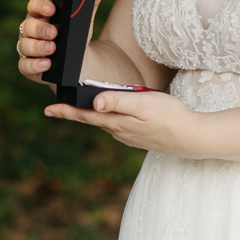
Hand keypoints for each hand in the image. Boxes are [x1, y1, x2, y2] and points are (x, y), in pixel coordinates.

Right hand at [17, 0, 105, 83]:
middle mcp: (29, 31)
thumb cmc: (75, 37)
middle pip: (27, 26)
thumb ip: (89, 2)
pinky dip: (34, 65)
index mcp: (40, 15)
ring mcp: (27, 49)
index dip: (40, 6)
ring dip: (37, 47)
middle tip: (54, 33)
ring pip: (24, 46)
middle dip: (39, 29)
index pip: (34, 5)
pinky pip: (25, 66)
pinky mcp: (28, 67)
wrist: (77, 63)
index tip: (52, 9)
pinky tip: (47, 64)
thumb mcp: (83, 20)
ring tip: (52, 49)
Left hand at [45, 88, 205, 156]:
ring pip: (108, 121)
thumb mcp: (142, 104)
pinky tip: (121, 109)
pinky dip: (115, 115)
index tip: (47, 109)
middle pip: (94, 118)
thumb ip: (117, 101)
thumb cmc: (169, 116)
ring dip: (99, 112)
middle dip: (79, 110)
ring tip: (89, 101)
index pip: (84, 115)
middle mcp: (118, 132)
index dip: (65, 111)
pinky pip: (121, 124)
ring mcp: (129, 136)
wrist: (192, 138)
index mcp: (115, 123)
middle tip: (61, 104)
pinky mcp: (139, 136)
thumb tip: (93, 102)